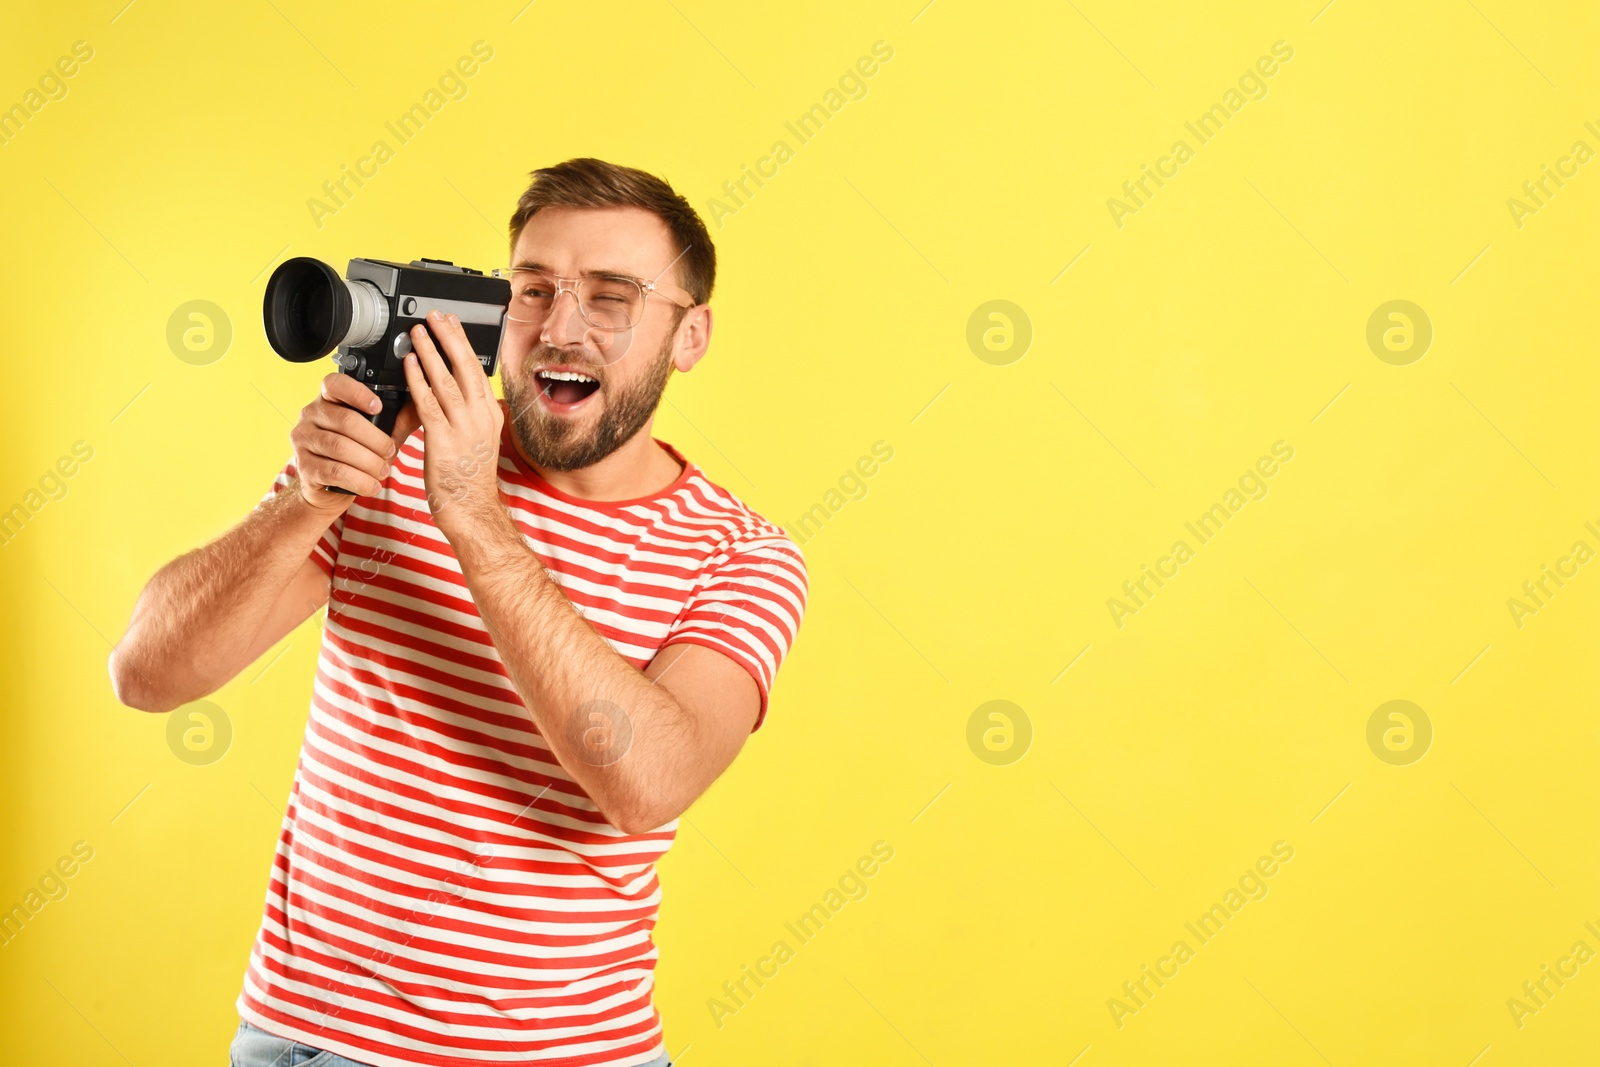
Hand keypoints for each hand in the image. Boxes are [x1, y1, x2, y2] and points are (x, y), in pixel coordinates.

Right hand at [290, 372, 418, 510]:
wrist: (328, 489)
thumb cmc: (357, 453)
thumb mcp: (380, 431)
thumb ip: (400, 415)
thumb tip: (427, 396)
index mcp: (328, 398)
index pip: (335, 384)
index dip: (358, 394)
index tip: (379, 407)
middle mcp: (311, 414)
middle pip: (346, 421)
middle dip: (375, 439)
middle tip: (391, 451)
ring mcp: (303, 440)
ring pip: (340, 447)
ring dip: (369, 462)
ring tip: (384, 471)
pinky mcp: (303, 466)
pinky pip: (334, 471)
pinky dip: (359, 480)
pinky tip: (372, 485)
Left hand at [402, 309, 504, 529]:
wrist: (470, 509)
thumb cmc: (468, 479)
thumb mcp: (476, 440)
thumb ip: (467, 414)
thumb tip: (453, 391)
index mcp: (489, 416)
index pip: (477, 369)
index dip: (463, 343)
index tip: (452, 323)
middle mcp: (480, 418)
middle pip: (466, 368)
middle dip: (449, 338)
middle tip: (435, 316)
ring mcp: (464, 429)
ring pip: (447, 381)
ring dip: (431, 353)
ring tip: (417, 333)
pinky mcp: (443, 441)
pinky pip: (429, 404)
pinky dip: (419, 381)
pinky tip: (410, 365)